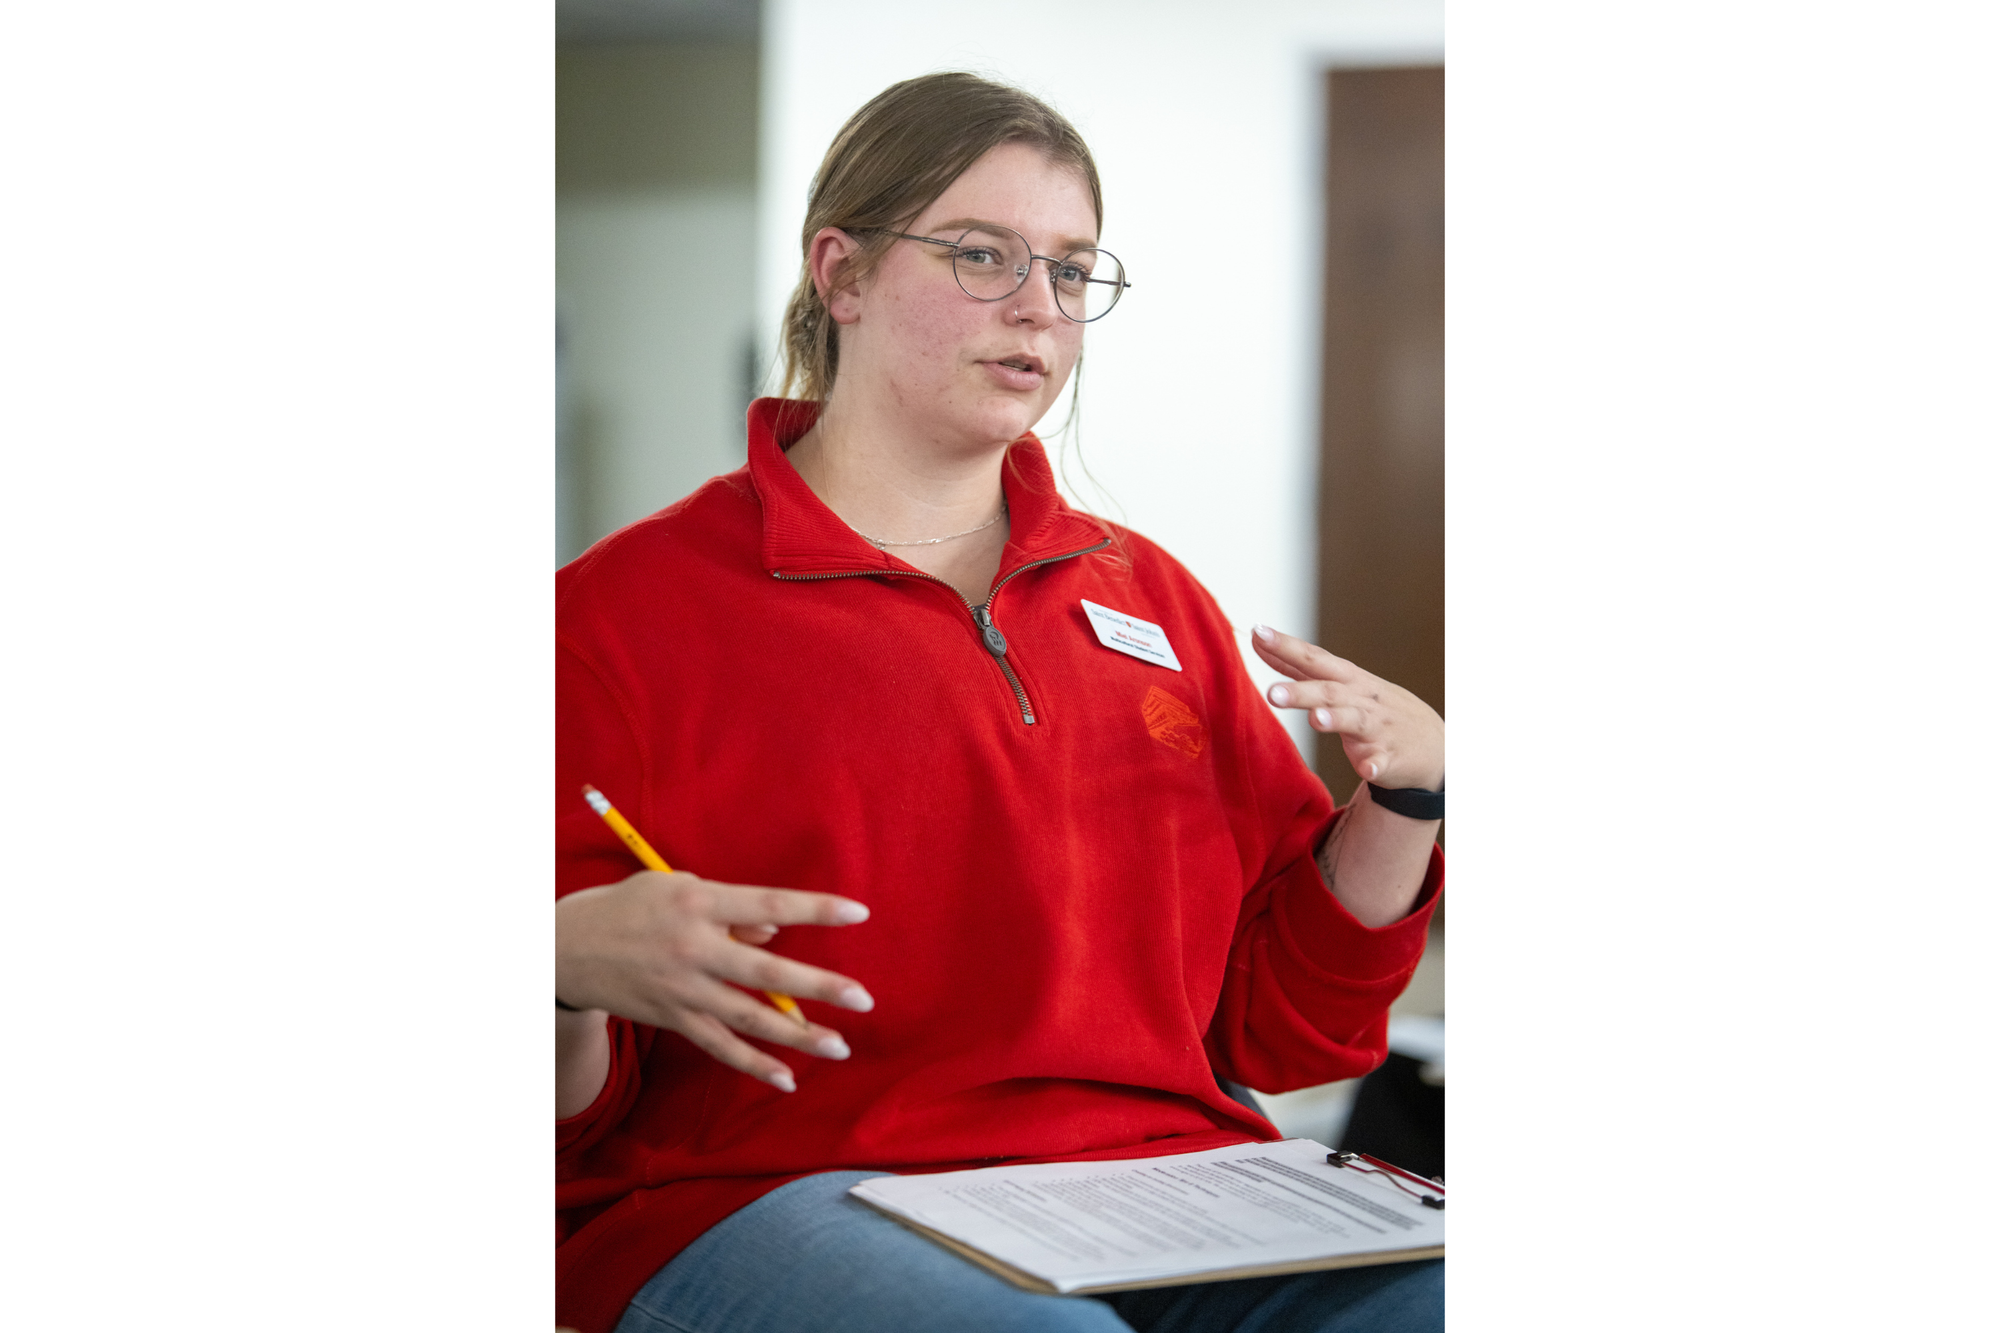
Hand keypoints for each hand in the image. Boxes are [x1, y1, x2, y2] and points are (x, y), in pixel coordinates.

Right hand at [555, 870, 875, 1091]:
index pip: (770, 905)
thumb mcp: (675, 886)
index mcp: (698, 902)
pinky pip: (720, 1047)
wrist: (565, 949)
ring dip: (798, 1035)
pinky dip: (754, 1065)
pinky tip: (787, 1079)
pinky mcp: (673, 1019)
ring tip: (839, 1045)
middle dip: (818, 987)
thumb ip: (731, 911)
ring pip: (749, 1018)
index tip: (859, 914)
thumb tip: (776, 933)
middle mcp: (692, 948)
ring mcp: (682, 989)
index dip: (815, 910)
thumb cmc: (630, 907)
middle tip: (863, 998)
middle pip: (766, 972)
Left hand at [1251, 625, 1443, 790]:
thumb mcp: (1343, 683)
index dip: (1287, 646)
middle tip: (1271, 693)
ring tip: (1316, 719)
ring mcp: (1377, 727)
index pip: (1314, 659)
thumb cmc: (1376, 708)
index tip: (1258, 632)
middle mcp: (1361, 699)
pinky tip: (1367, 768)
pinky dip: (1375, 764)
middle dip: (1301, 691)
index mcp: (1346, 679)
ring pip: (1354, 721)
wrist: (1432, 744)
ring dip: (1336, 719)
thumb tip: (1258, 639)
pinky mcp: (1389, 757)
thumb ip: (1299, 667)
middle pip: (1328, 690)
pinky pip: (1381, 761)